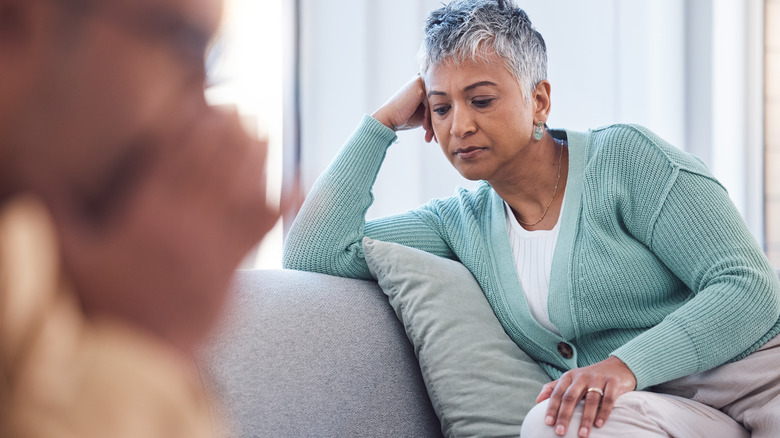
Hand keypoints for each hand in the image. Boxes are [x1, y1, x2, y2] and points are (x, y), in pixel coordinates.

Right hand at [51, 98, 279, 351]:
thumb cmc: (101, 308)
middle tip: (240, 108)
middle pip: (212, 165)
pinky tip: (302, 184)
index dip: (189, 127)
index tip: (202, 106)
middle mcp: (185, 221)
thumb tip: (32, 177)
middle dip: (227, 133)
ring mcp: (213, 244)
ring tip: (264, 130)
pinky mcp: (233, 268)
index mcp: (147, 212)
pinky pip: (263, 231)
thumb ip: (56, 212)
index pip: (172, 157)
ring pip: (240, 189)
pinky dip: (285, 205)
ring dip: (255, 158)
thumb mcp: (68, 256)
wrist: (138, 356)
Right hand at [371, 74, 435, 142]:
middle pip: (440, 102)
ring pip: (437, 104)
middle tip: (435, 138)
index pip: (441, 102)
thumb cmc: (405, 117)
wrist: (390, 119)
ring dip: (433, 121)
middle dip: (437, 122)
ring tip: (429, 135)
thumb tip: (452, 116)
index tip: (435, 136)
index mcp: (426, 86)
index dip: (439, 119)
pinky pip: (432, 102)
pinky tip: (424, 126)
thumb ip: (434, 110)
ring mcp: (422, 80)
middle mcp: (425, 80)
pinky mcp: (420, 84)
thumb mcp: (424, 114)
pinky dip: (428, 116)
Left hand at [536, 356, 636, 436]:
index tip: (548, 423)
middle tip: (560, 432)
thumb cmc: (590, 377)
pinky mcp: (613, 382)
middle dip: (565, 415)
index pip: (558, 393)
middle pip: (571, 397)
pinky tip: (599, 425)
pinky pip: (608, 399)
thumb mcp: (571, 379)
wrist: (618, 366)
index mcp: (569, 376)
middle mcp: (582, 376)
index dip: (552, 408)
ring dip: (586, 419)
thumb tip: (537, 400)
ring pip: (590, 400)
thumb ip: (554, 388)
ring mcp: (598, 379)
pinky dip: (603, 412)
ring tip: (582, 434)